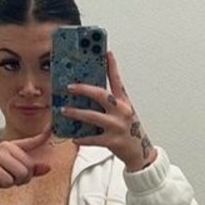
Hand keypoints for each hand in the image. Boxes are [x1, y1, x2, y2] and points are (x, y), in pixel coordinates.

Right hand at [0, 129, 52, 199]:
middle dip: (24, 178)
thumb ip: (32, 170)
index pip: (31, 141)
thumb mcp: (17, 172)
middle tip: (12, 178)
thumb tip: (48, 168)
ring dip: (15, 181)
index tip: (50, 128)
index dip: (41, 136)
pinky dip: (6, 185)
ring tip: (6, 179)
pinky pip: (9, 180)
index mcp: (12, 146)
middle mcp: (5, 147)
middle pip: (28, 166)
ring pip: (21, 173)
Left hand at [62, 51, 156, 172]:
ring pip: (93, 116)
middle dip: (84, 90)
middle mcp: (121, 111)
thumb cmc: (128, 129)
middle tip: (69, 87)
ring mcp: (117, 126)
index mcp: (124, 102)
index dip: (112, 65)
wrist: (140, 151)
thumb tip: (89, 93)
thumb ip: (110, 102)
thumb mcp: (123, 112)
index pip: (117, 80)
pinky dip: (83, 138)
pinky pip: (94, 139)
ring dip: (76, 113)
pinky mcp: (113, 141)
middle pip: (101, 95)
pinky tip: (74, 137)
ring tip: (64, 110)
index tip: (106, 52)